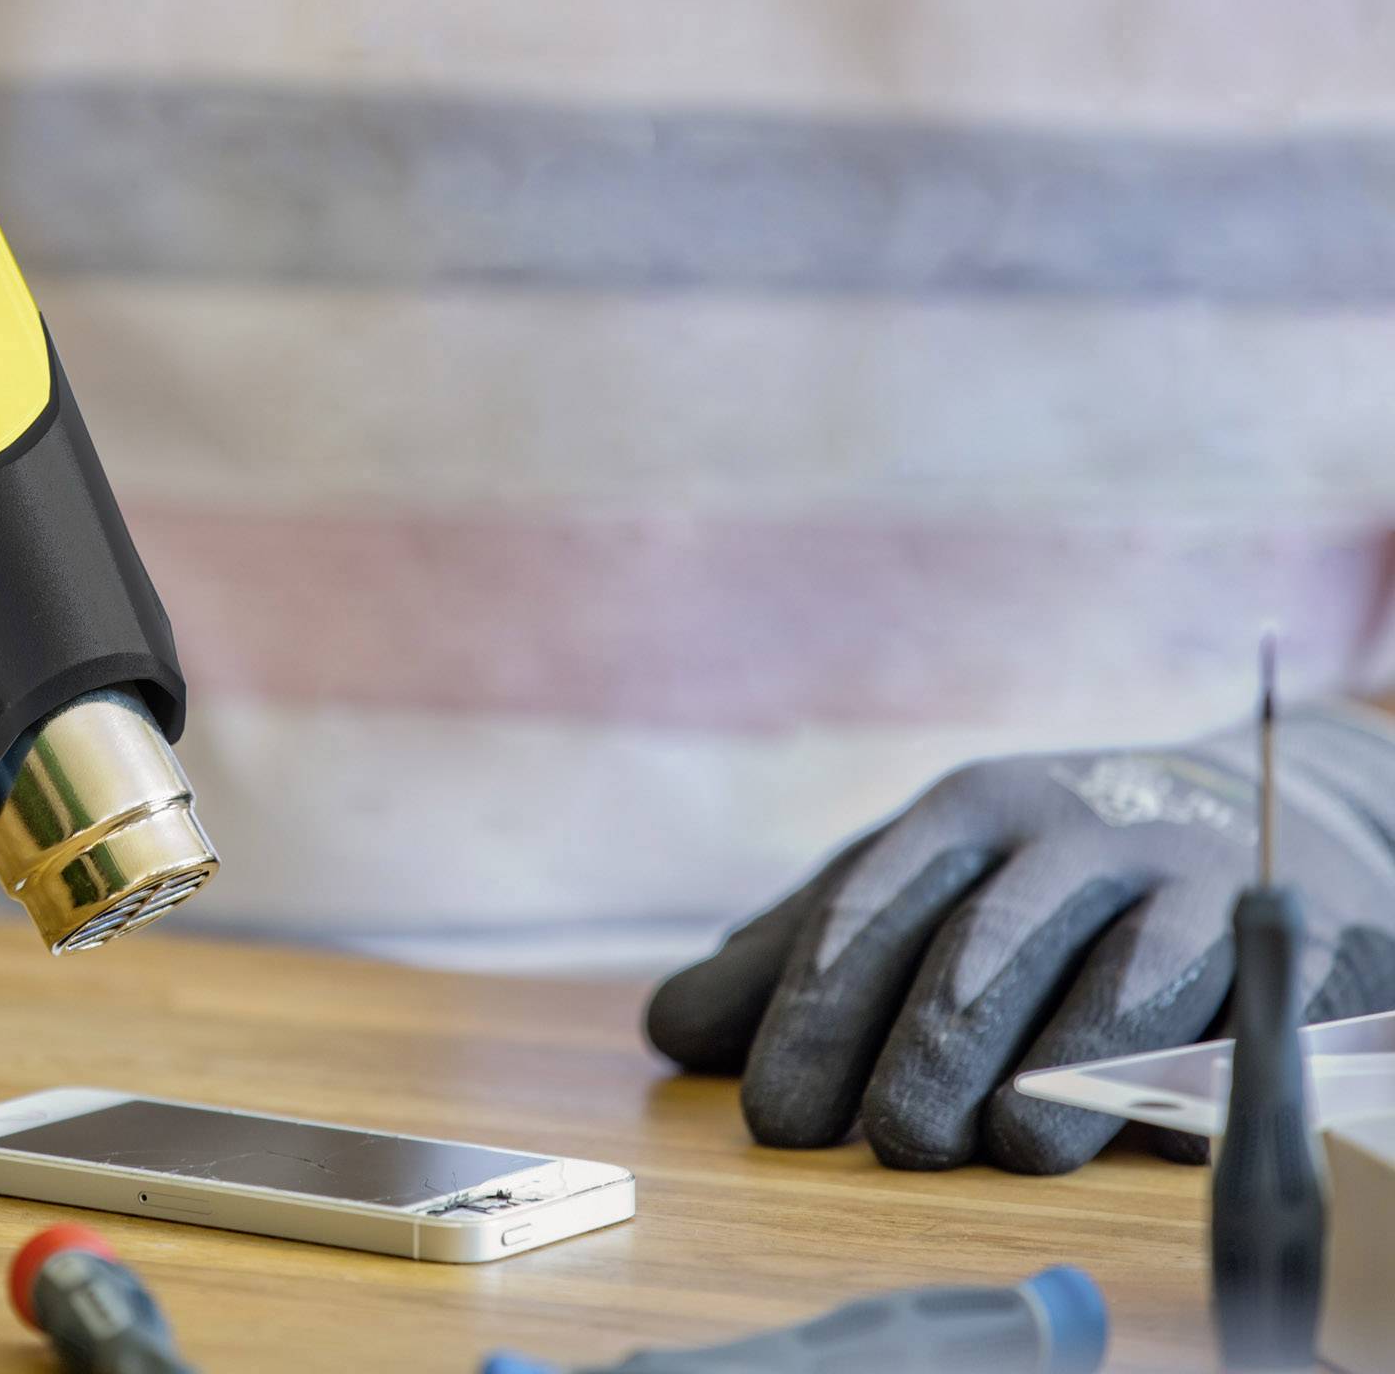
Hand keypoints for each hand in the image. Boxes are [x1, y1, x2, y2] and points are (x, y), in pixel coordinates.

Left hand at [645, 706, 1394, 1171]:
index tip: (776, 1116)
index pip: (874, 907)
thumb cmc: (1023, 876)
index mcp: (966, 812)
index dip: (819, 1012)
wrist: (1226, 811)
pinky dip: (1203, 1069)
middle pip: (990, 942)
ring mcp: (1189, 883)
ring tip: (1008, 1146)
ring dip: (1066, 1066)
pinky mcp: (1290, 939)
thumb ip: (792, 957)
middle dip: (932, 1048)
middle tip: (890, 1142)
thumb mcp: (906, 888)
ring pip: (1125, 974)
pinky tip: (1153, 1134)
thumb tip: (669, 1027)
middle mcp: (1075, 834)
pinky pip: (1249, 1007)